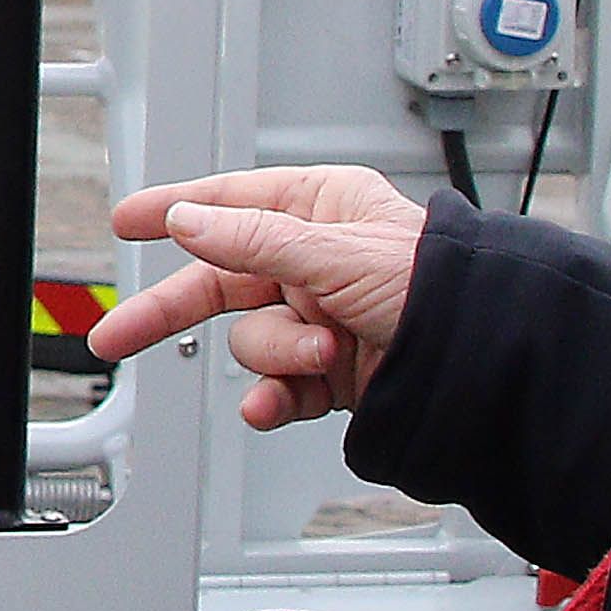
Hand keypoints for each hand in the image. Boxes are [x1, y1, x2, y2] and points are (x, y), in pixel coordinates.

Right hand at [96, 167, 429, 432]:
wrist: (491, 357)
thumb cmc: (439, 284)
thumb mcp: (335, 252)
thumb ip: (253, 240)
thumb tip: (190, 222)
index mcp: (320, 209)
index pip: (229, 204)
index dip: (177, 211)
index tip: (129, 220)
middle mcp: (315, 261)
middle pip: (220, 283)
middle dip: (172, 312)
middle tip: (119, 334)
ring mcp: (322, 319)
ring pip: (254, 340)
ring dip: (279, 354)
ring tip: (323, 354)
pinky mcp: (331, 373)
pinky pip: (277, 387)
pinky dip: (273, 398)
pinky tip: (271, 405)